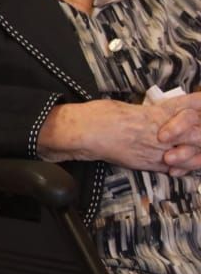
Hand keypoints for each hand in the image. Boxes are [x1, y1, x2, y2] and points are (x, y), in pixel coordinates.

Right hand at [45, 94, 200, 174]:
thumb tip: (159, 113)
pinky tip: (180, 166)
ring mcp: (155, 150)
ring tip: (194, 152)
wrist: (84, 133)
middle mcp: (160, 132)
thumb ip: (149, 112)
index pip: (190, 108)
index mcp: (156, 114)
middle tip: (198, 134)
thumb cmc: (100, 115)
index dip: (198, 104)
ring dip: (194, 154)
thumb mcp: (128, 106)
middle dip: (200, 134)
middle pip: (195, 133)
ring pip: (188, 154)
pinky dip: (180, 167)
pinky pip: (171, 168)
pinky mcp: (146, 164)